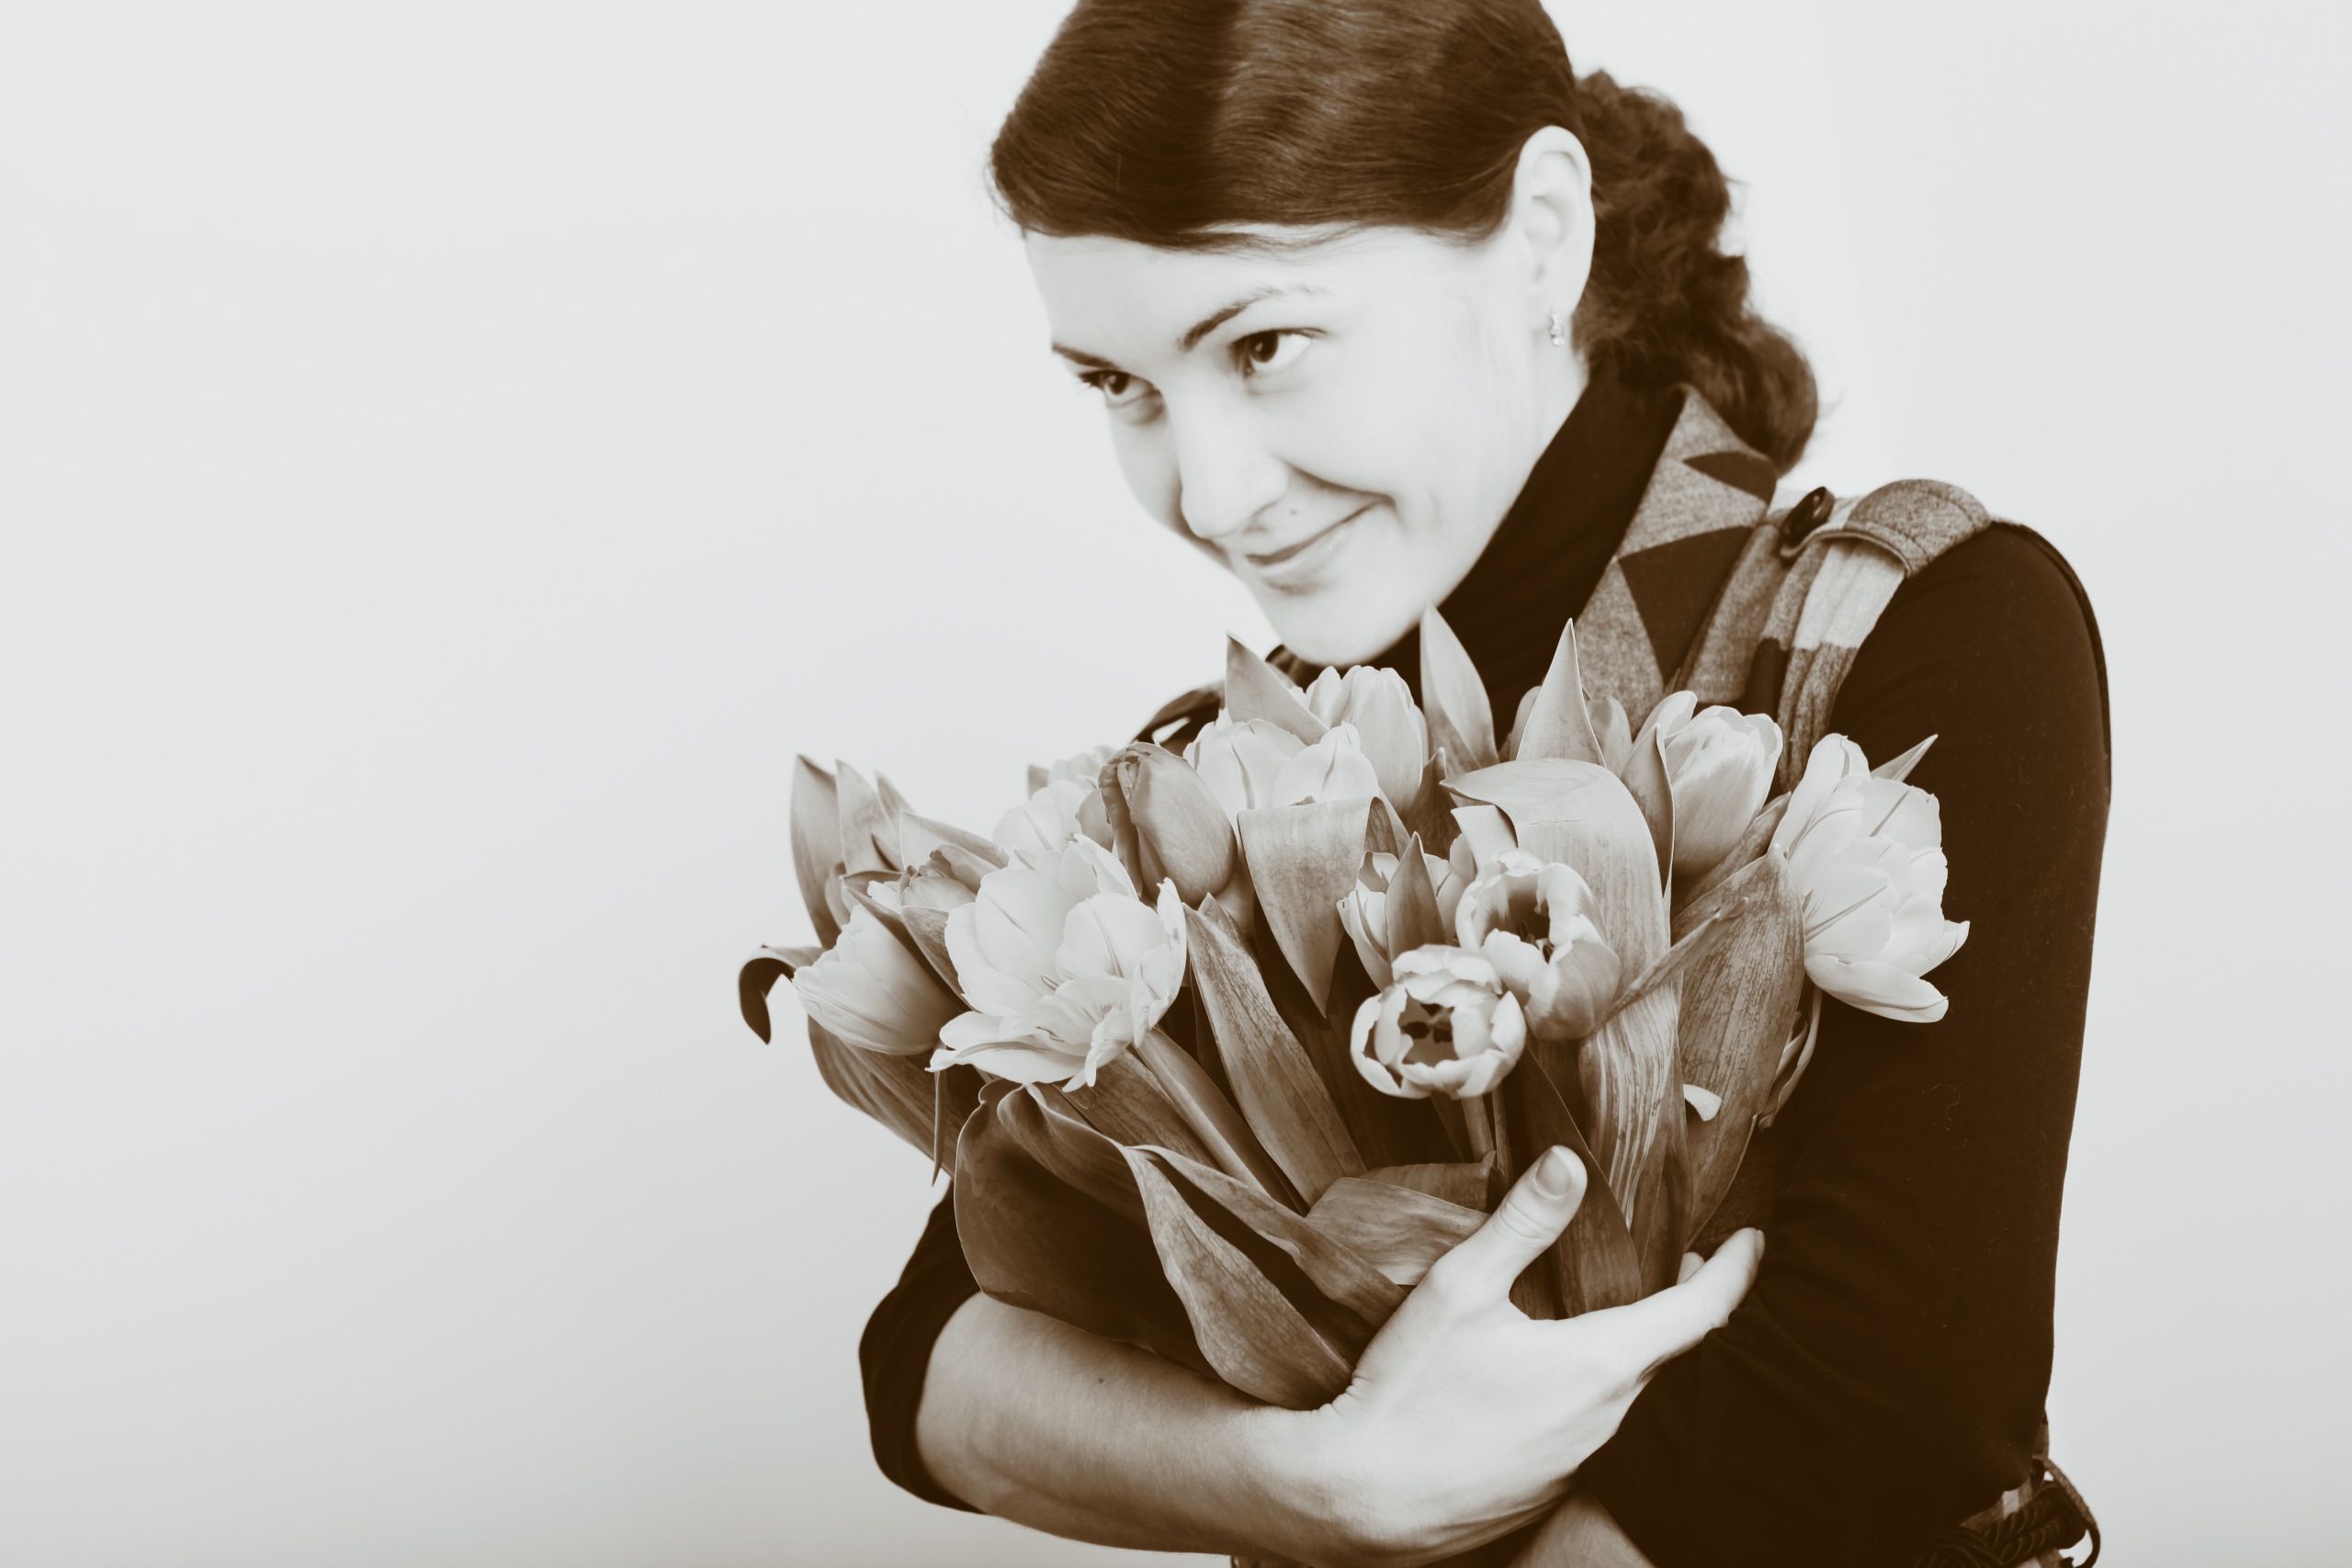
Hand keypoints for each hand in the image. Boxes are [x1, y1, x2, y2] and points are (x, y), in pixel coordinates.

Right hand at [1281, 1146, 1762, 1567]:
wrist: (1362, 1499)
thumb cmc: (1410, 1392)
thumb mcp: (1459, 1288)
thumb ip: (1522, 1222)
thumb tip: (1570, 1161)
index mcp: (1599, 1364)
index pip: (1700, 1312)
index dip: (1735, 1271)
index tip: (1755, 1241)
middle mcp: (1607, 1419)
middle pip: (1665, 1351)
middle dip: (1680, 1302)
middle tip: (1681, 1259)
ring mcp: (1580, 1460)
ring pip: (1626, 1390)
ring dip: (1630, 1345)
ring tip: (1613, 1304)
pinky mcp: (1549, 1485)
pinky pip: (1591, 1425)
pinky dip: (1592, 1386)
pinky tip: (1547, 1372)